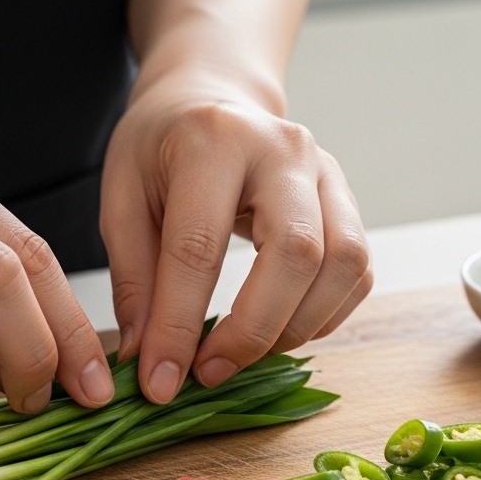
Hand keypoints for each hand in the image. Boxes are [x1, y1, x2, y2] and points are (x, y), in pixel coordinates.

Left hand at [100, 81, 372, 403]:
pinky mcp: (349, 201)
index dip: (180, 324)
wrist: (211, 98)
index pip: (200, 246)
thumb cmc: (161, 150)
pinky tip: (280, 329)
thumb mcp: (122, 200)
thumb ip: (135, 279)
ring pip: (344, 265)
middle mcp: (284, 150)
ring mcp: (328, 172)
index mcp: (215, 140)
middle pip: (297, 253)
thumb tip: (149, 359)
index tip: (161, 381)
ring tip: (246, 353)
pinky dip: (324, 316)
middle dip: (255, 329)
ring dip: (297, 327)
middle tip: (211, 371)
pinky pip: (358, 273)